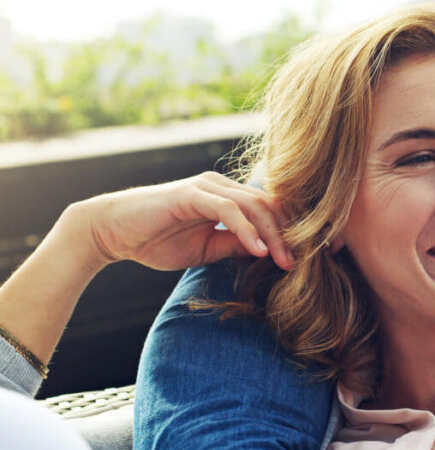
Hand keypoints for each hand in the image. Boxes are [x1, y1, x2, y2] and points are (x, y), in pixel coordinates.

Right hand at [80, 171, 294, 271]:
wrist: (112, 233)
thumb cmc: (156, 241)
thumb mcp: (206, 250)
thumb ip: (235, 245)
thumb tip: (266, 252)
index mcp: (227, 197)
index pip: (270, 210)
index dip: (291, 231)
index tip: (307, 257)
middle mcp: (221, 186)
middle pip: (270, 206)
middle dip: (289, 234)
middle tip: (302, 262)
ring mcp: (207, 187)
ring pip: (254, 205)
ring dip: (273, 234)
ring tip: (284, 261)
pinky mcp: (192, 193)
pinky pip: (228, 210)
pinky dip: (246, 230)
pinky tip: (257, 250)